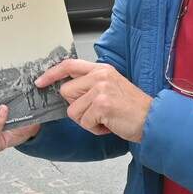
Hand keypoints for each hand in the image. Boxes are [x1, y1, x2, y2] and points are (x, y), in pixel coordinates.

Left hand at [36, 59, 151, 142]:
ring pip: (73, 111)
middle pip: (66, 92)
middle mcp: (100, 75)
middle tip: (97, 111)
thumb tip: (67, 91)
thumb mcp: (110, 87)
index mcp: (101, 69)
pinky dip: (95, 129)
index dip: (51, 73)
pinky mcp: (102, 104)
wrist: (152, 120)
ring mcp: (101, 89)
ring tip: (105, 118)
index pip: (69, 65)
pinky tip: (109, 125)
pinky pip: (84, 122)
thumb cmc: (132, 108)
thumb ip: (90, 84)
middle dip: (77, 107)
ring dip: (87, 121)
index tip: (40, 82)